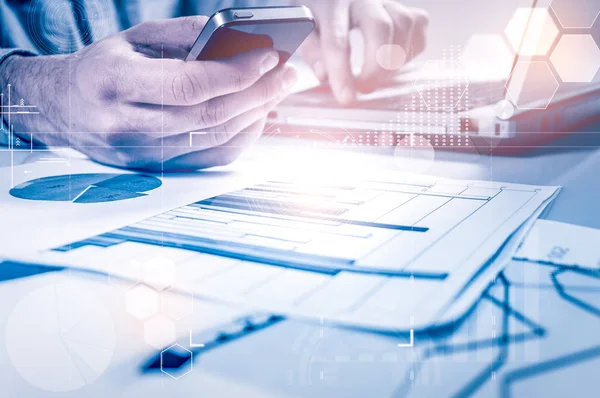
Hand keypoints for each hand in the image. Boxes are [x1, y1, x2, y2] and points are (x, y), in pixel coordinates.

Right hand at [0, 16, 296, 170]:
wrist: (63, 107)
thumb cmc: (103, 66)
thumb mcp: (135, 38)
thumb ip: (186, 36)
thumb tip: (241, 40)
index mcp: (114, 82)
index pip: (189, 85)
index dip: (236, 73)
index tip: (269, 57)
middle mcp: (124, 125)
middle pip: (209, 117)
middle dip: (258, 94)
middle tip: (287, 74)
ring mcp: (139, 155)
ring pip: (214, 140)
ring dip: (255, 115)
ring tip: (277, 91)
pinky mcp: (153, 171)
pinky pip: (210, 160)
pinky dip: (241, 138)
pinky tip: (257, 116)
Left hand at [296, 0, 428, 102]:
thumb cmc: (317, 16)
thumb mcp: (304, 31)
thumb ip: (312, 51)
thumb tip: (325, 75)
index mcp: (331, 4)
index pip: (337, 40)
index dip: (343, 73)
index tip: (346, 98)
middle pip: (381, 28)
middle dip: (377, 66)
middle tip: (366, 89)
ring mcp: (386, 1)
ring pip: (404, 24)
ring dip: (396, 60)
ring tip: (379, 77)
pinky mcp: (404, 7)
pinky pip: (419, 25)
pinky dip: (411, 49)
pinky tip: (395, 62)